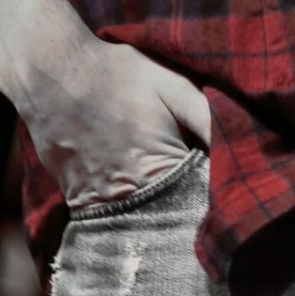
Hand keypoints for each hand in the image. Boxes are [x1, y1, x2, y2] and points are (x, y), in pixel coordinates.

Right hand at [14, 33, 213, 210]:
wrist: (52, 71)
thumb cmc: (117, 73)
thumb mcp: (172, 85)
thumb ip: (207, 118)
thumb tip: (242, 143)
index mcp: (157, 169)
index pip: (196, 203)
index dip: (209, 198)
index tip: (222, 196)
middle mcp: (126, 194)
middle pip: (165, 219)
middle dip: (182, 213)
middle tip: (195, 200)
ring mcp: (96, 200)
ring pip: (134, 224)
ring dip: (151, 217)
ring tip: (163, 204)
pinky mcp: (75, 197)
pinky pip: (106, 218)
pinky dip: (121, 212)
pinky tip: (133, 196)